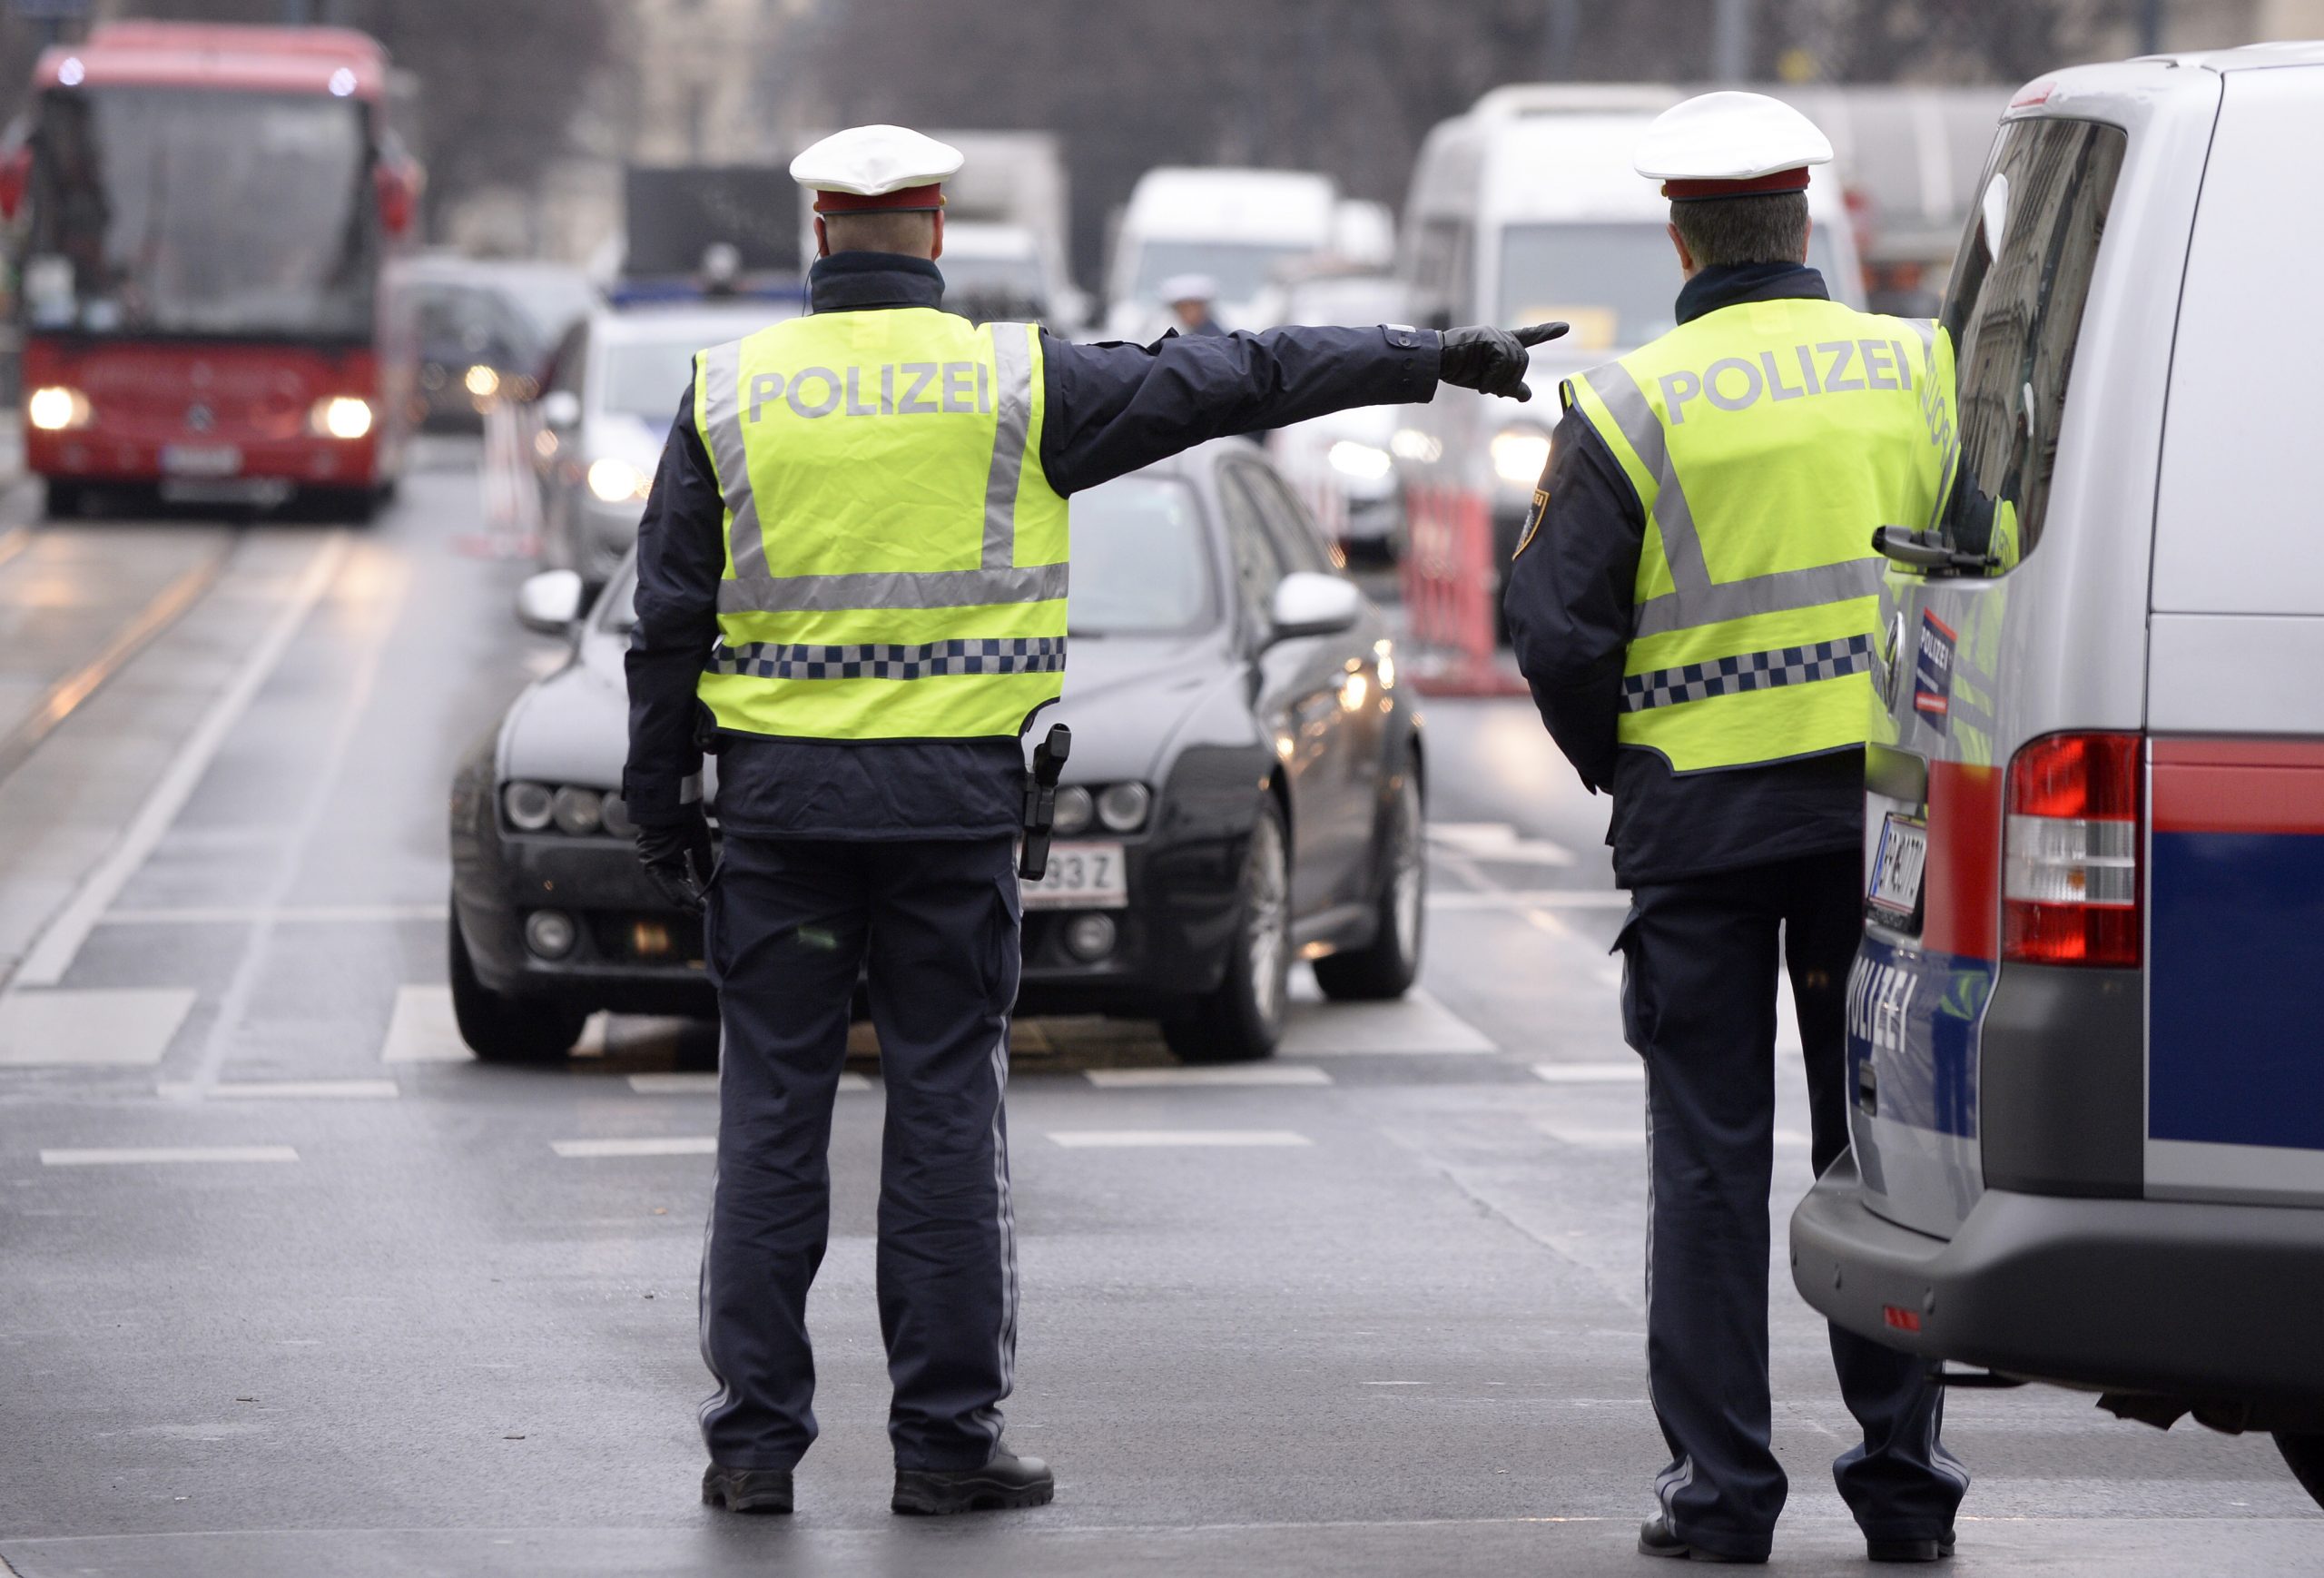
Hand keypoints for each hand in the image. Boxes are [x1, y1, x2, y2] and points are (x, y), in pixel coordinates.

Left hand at [635, 805, 714, 911]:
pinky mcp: (649, 859)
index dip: (695, 895)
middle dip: (689, 901)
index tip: (707, 906)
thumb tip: (710, 887)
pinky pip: (660, 880)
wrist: (674, 800)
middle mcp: (663, 861)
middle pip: (676, 887)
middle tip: (701, 915)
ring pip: (668, 886)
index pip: (684, 882)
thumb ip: (704, 866)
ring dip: (681, 900)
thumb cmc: (687, 817)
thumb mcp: (700, 844)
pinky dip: (670, 890)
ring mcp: (654, 861)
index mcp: (674, 857)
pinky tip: (679, 902)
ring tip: (694, 912)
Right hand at [1437, 322, 1569, 400]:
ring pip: (1514, 363)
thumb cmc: (1459, 369)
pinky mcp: (1489, 338)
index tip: (1566, 327)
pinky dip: (1493, 378)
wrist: (1437, 362)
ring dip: (1499, 382)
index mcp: (1503, 343)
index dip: (1547, 332)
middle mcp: (1502, 336)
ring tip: (1483, 387)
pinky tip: (1482, 384)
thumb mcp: (1487, 380)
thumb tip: (1527, 396)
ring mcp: (1496, 336)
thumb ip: (1508, 386)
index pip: (1530, 336)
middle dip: (1510, 380)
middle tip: (1491, 390)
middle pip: (1523, 361)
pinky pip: (1502, 362)